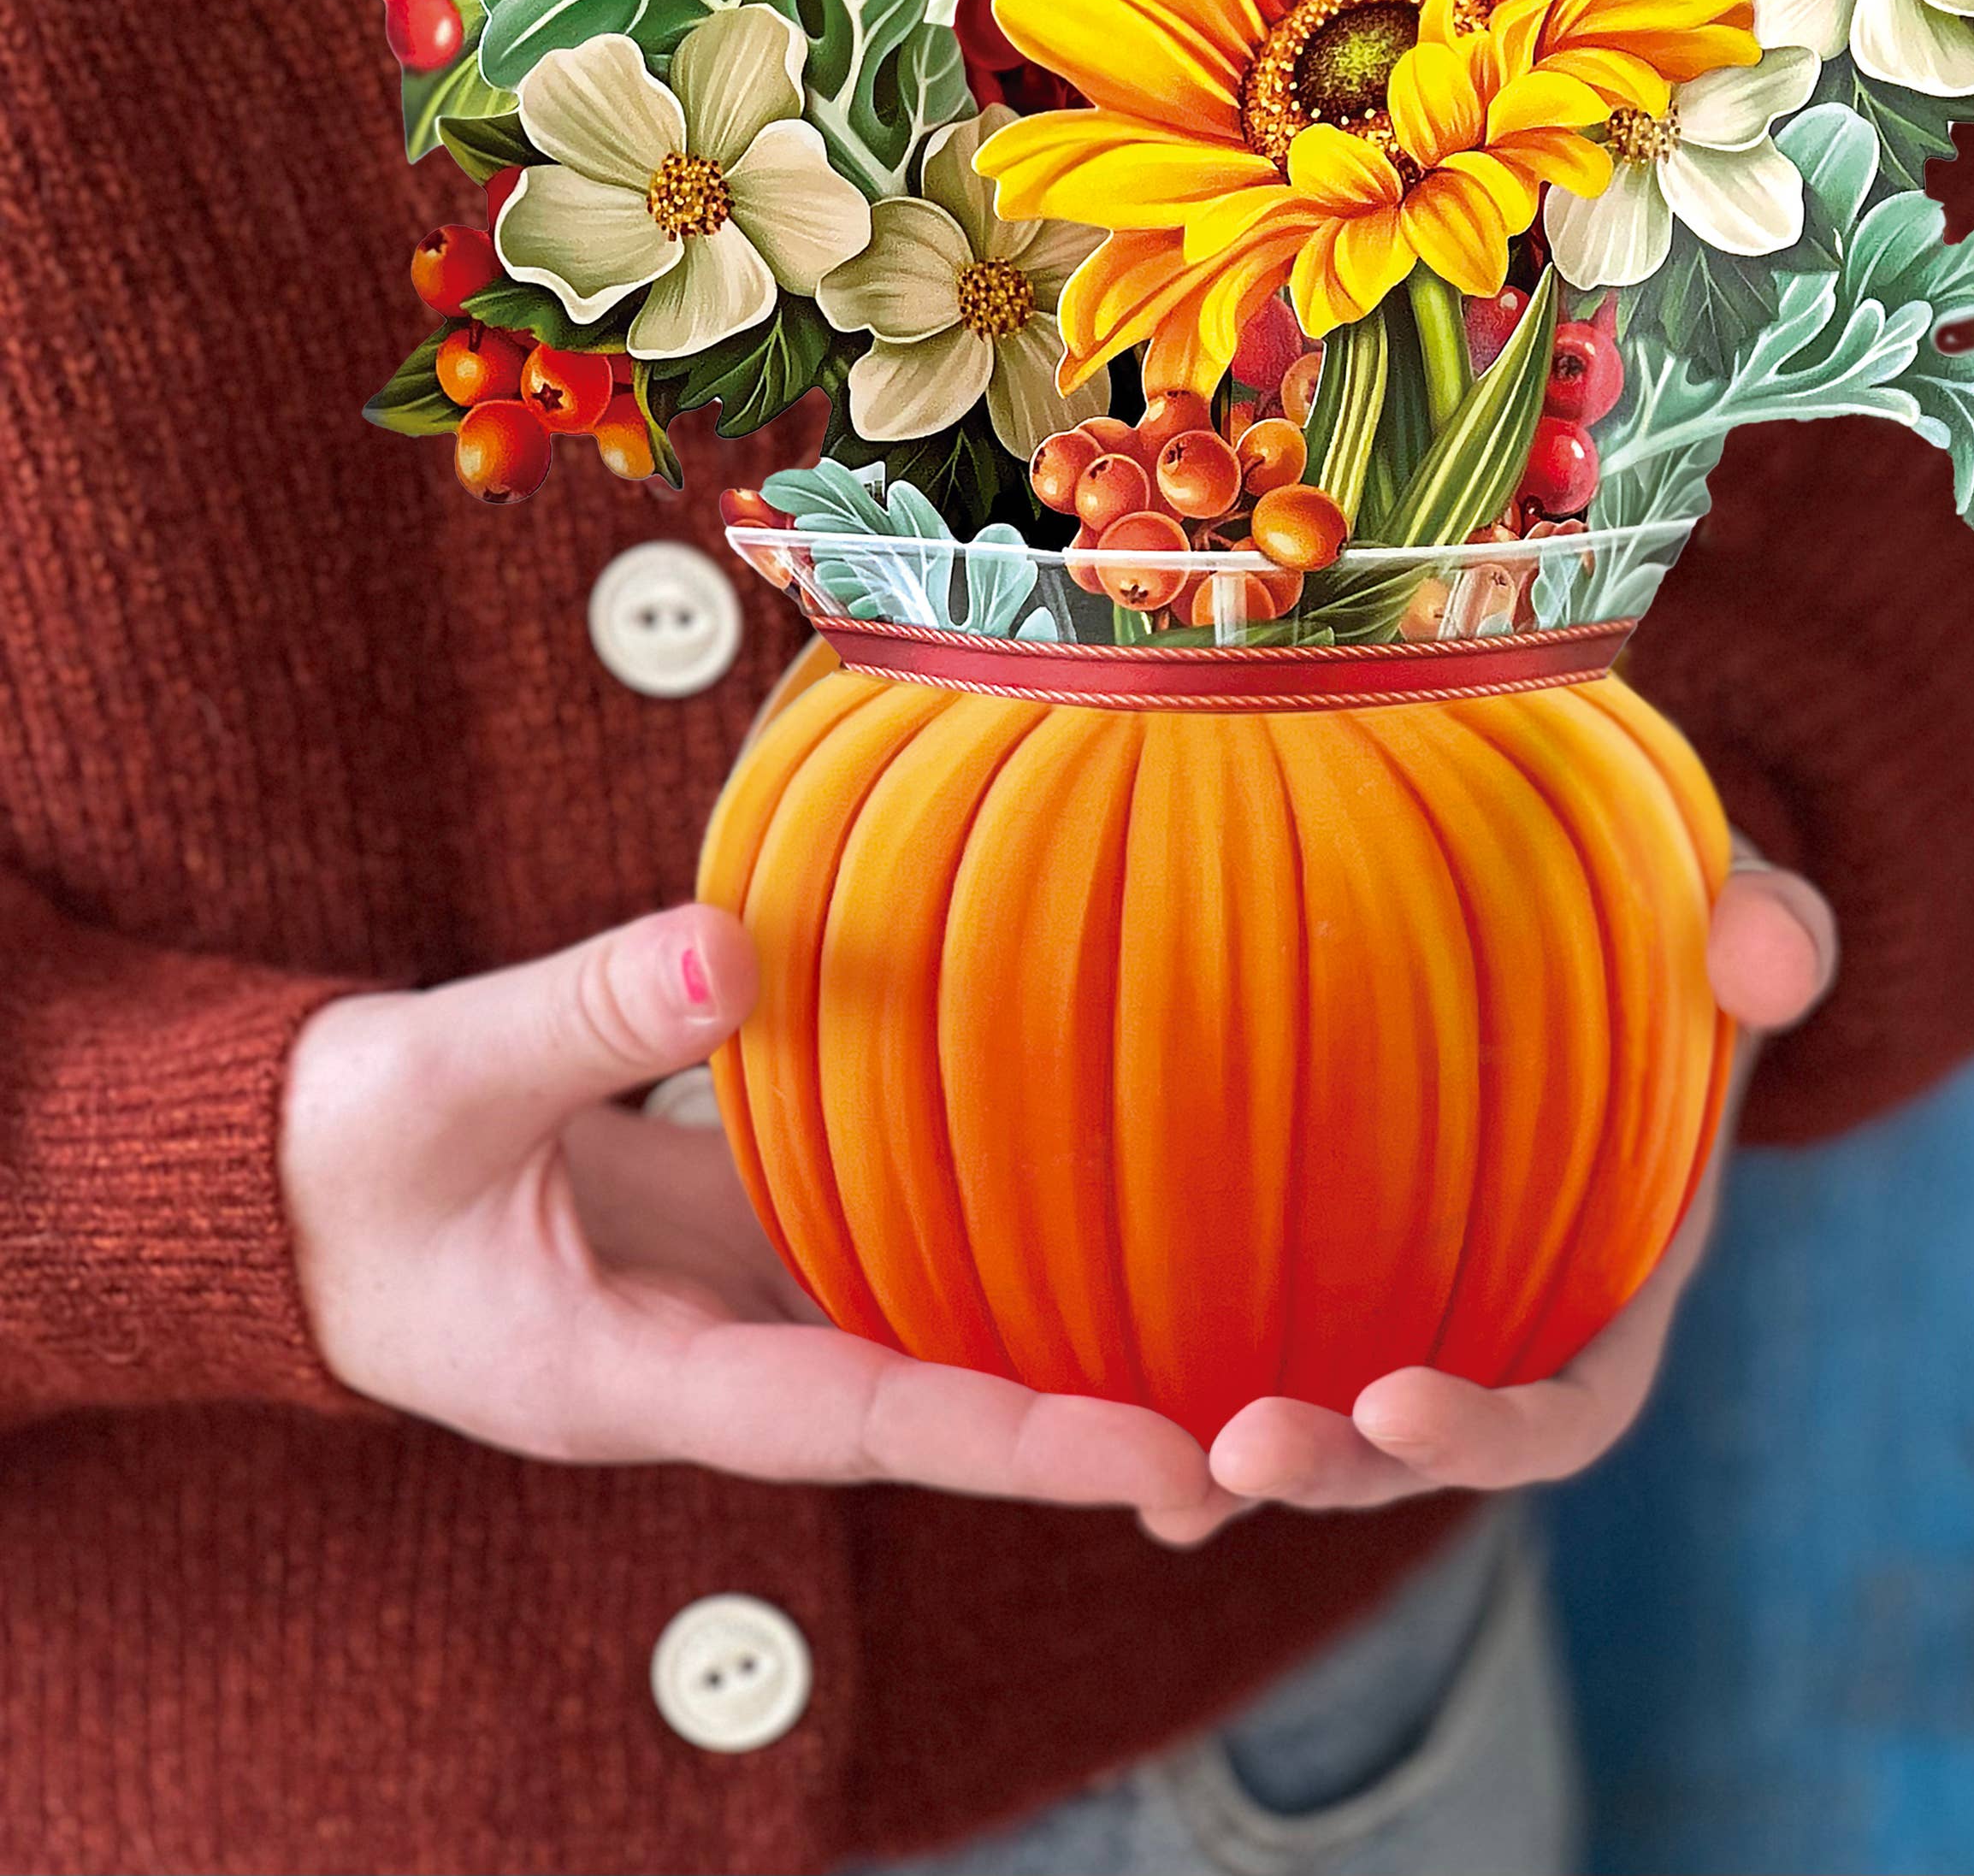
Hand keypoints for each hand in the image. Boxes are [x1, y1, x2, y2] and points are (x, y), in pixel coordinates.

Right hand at [279, 903, 1220, 1517]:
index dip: (1001, 1439)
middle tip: (1252, 1435)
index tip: (1147, 1454)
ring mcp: (733, 1303)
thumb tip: (733, 951)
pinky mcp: (741, 1234)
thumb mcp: (435, 1078)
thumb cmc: (339, 1153)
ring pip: (915, 1332)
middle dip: (1074, 1431)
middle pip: (921, 1411)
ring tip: (1219, 1334)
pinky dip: (974, 1227)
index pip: (851, 1420)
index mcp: (632, 1379)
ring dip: (1049, 1337)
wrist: (290, 1183)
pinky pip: (878, 1244)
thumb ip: (577, 1018)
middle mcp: (711, 1362)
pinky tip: (1080, 1181)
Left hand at [1146, 853, 1837, 1546]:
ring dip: (1252, 1462)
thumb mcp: (1730, 896)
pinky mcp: (1322, 1253)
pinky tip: (1101, 1436)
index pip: (1571, 1404)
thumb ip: (1766, 927)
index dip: (1492, 1432)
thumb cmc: (1663, 896)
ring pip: (1337, 1423)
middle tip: (1239, 1453)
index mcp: (1623, 1272)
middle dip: (1343, 1470)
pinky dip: (1186, 1405)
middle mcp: (1516, 1312)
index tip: (1396, 1404)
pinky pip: (1256, 1345)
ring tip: (1166, 1481)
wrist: (1570, 874)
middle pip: (1430, 1448)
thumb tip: (1764, 954)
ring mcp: (1417, 1294)